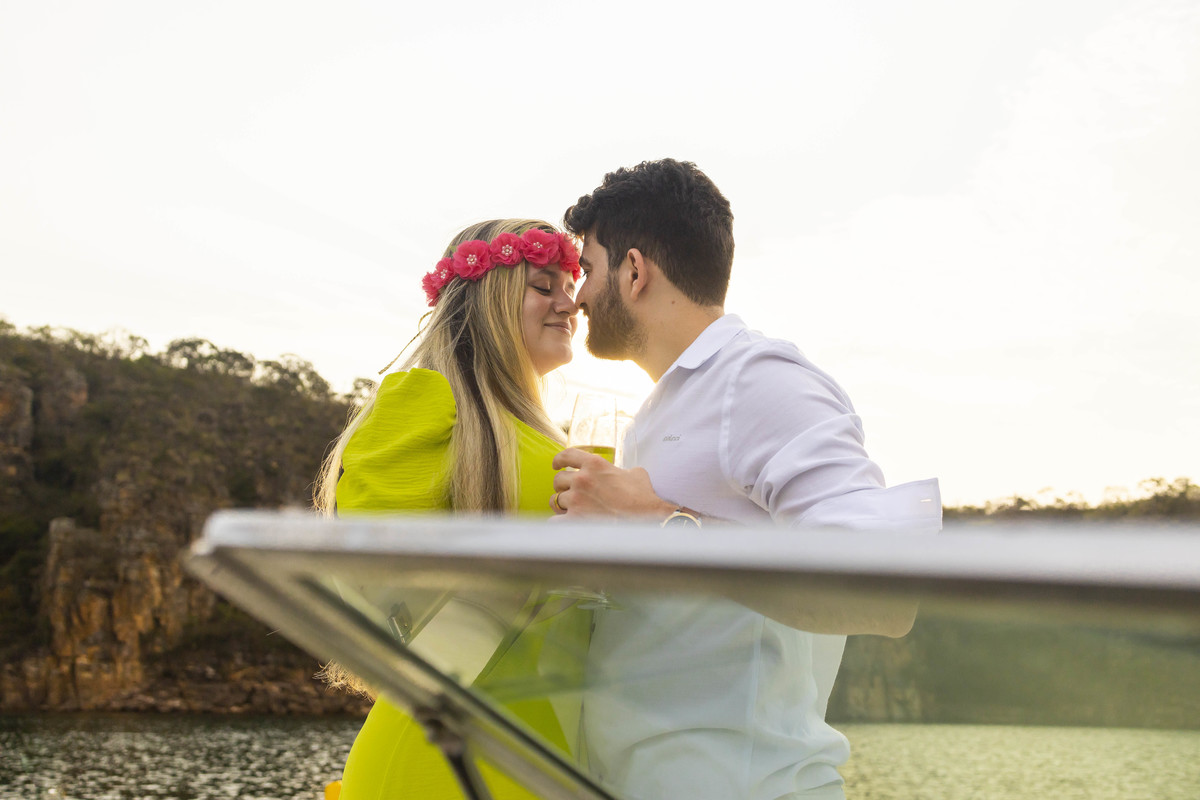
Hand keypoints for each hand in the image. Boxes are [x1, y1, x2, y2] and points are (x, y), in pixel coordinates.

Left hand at [550, 447, 674, 519]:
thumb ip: (620, 470)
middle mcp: (582, 479)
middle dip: (563, 487)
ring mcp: (577, 500)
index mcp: (595, 464)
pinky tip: (568, 524)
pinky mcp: (575, 519)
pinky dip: (560, 522)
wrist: (647, 519)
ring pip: (555, 500)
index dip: (558, 460)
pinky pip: (555, 520)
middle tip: (571, 493)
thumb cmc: (643, 497)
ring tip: (572, 510)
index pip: (567, 455)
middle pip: (558, 480)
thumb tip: (621, 475)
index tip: (556, 465)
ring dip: (562, 505)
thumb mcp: (635, 473)